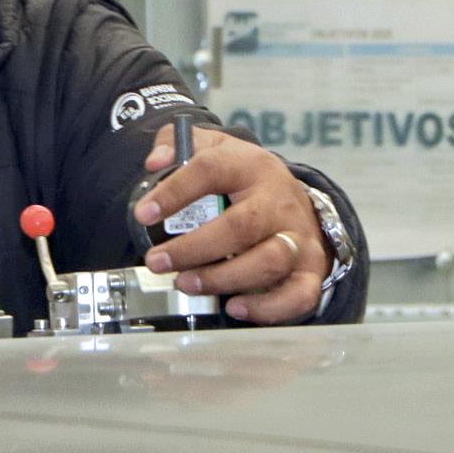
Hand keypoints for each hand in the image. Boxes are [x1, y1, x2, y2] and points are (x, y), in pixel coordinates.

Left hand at [133, 125, 326, 323]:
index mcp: (250, 166)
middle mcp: (279, 201)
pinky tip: (234, 307)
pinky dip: (266, 307)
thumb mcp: (214, 148)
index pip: (211, 170)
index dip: (175, 191)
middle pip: (241, 225)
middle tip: (157, 261)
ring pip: (269, 261)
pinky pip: (298, 294)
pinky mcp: (310, 269)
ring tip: (185, 283)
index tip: (143, 213)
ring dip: (222, 279)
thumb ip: (178, 145)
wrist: (294, 199)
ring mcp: (298, 236)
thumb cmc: (244, 179)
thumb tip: (155, 160)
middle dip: (194, 248)